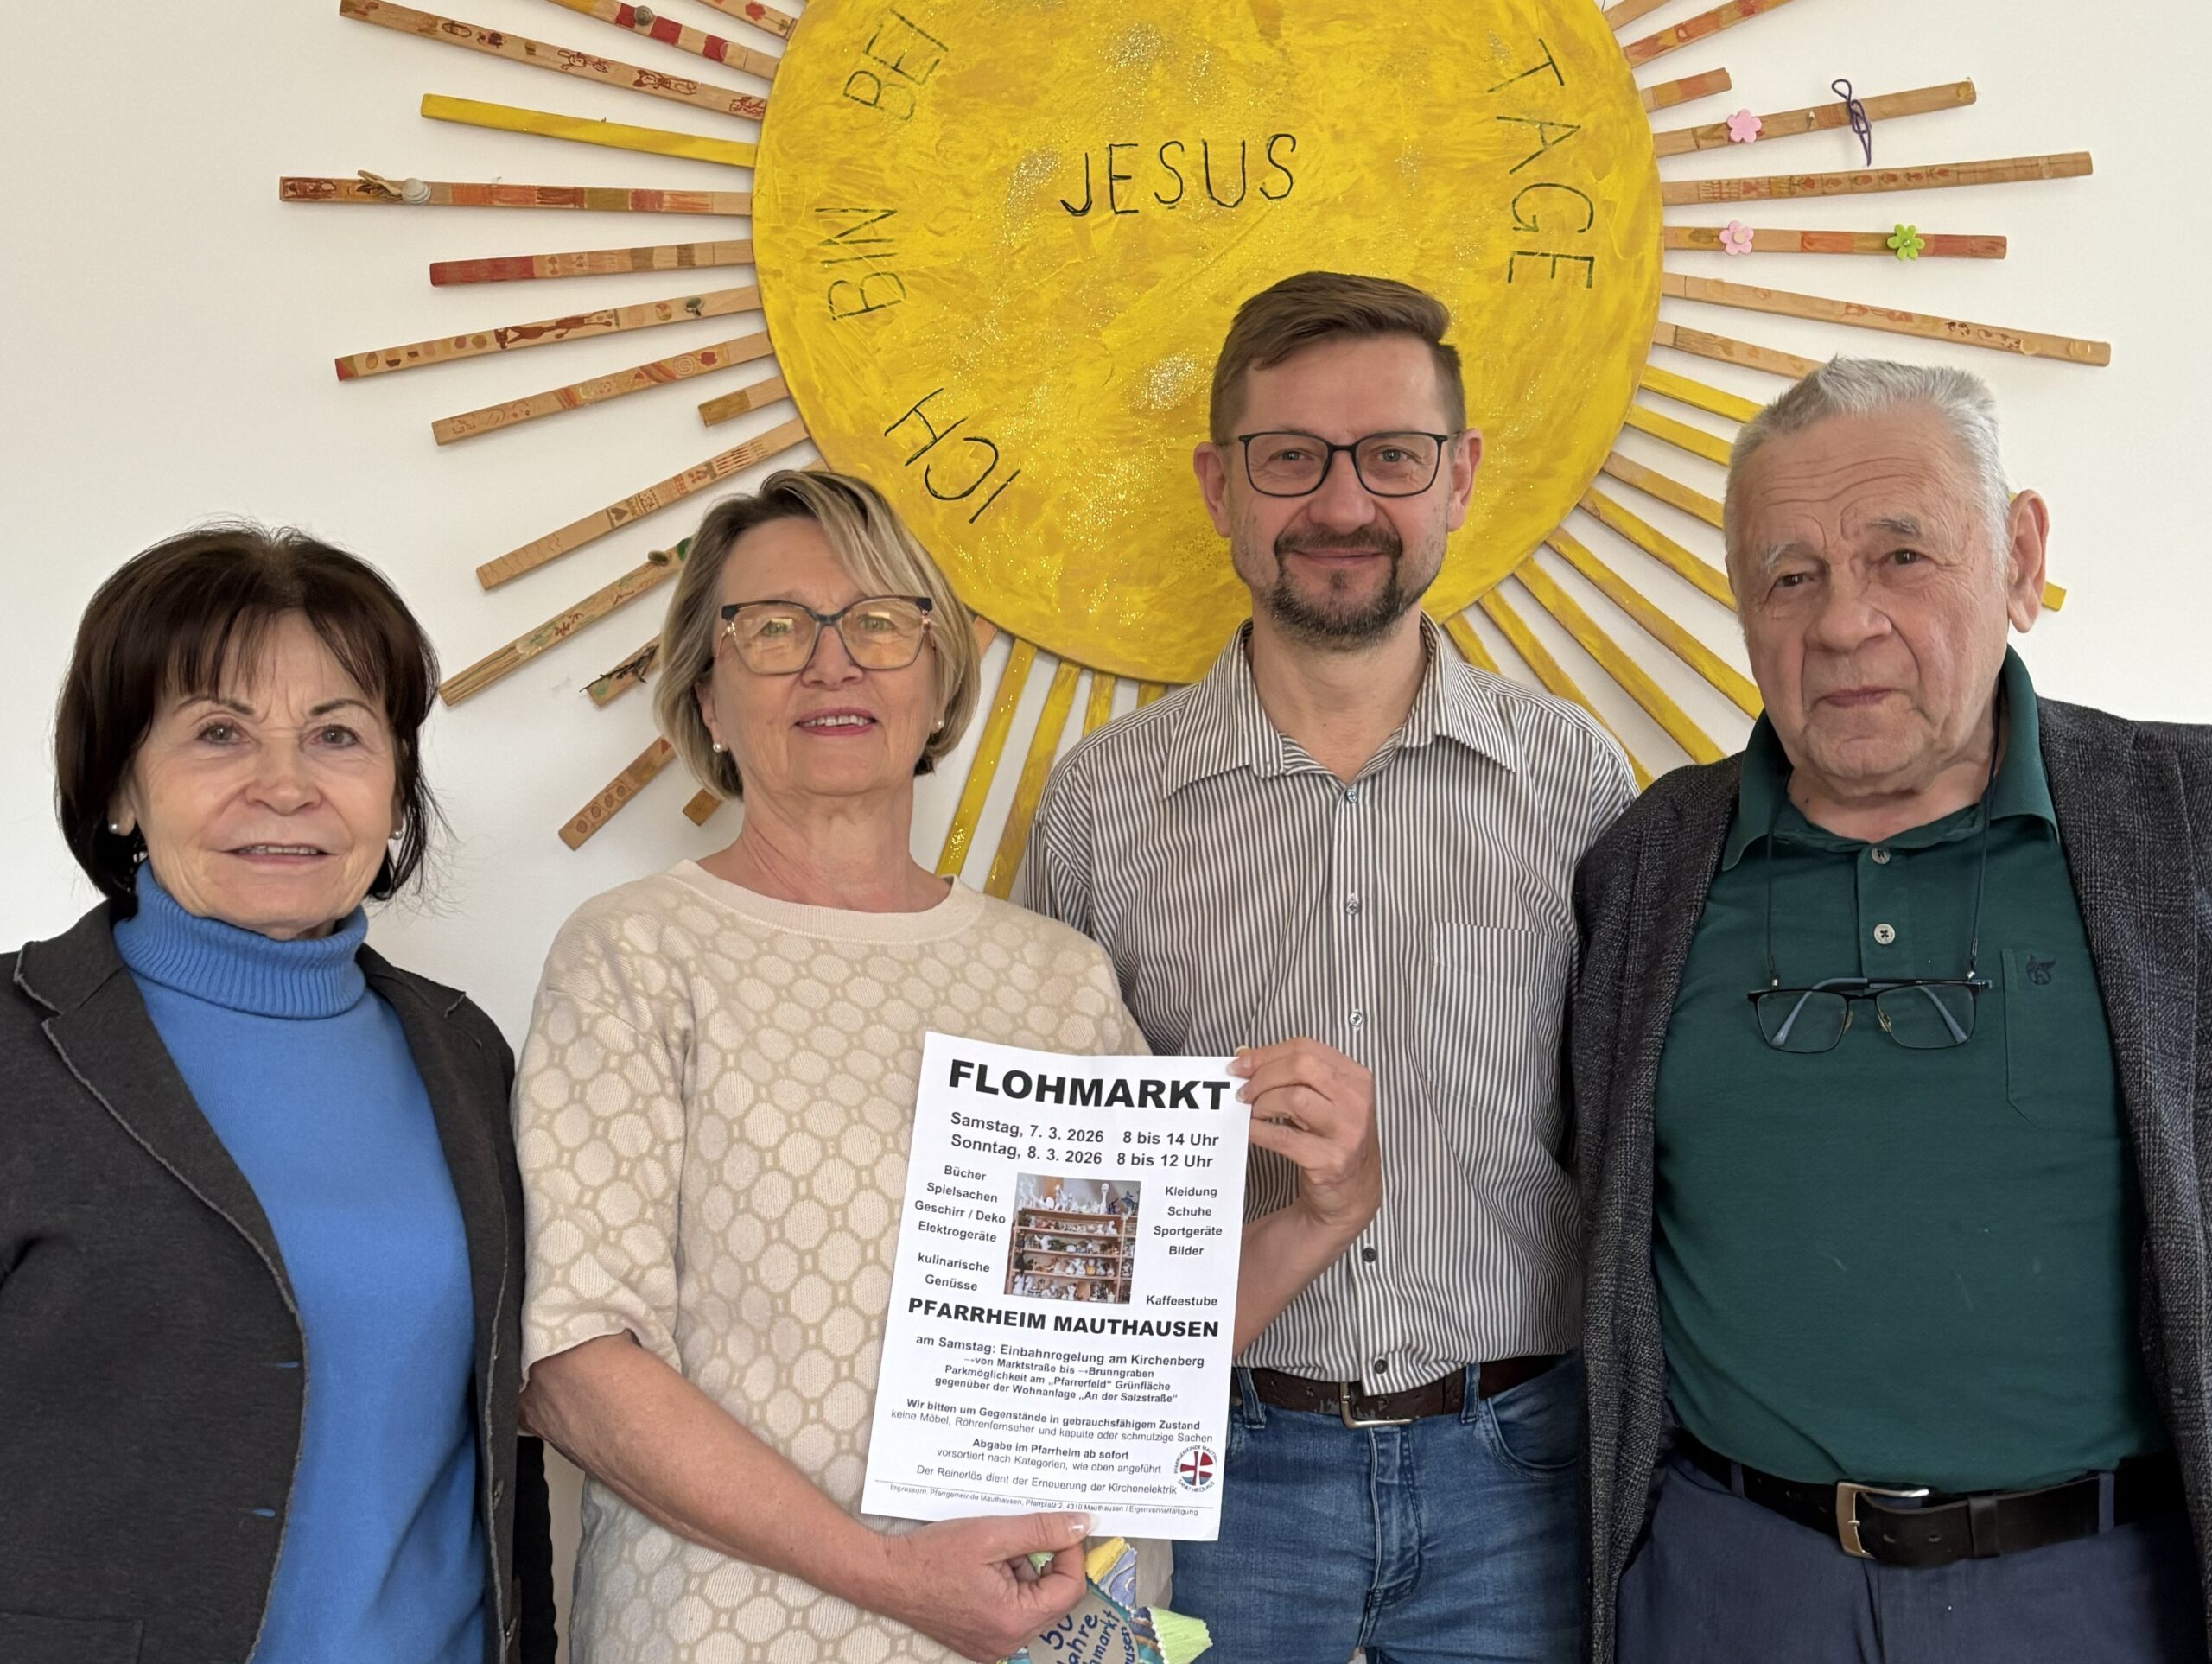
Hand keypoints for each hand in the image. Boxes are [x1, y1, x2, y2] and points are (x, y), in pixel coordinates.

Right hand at [868, 1512, 1089, 1661]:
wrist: (886, 1576)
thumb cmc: (931, 1556)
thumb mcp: (991, 1533)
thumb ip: (1042, 1530)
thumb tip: (1082, 1526)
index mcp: (1014, 1619)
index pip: (1070, 1588)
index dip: (1071, 1553)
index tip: (1060, 1527)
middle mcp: (1008, 1641)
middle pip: (1055, 1598)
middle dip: (1046, 1563)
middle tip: (1021, 1537)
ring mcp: (994, 1645)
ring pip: (1035, 1603)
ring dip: (1026, 1573)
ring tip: (994, 1553)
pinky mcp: (982, 1640)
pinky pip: (1014, 1612)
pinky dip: (1010, 1585)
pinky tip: (986, 1567)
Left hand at [1231, 1038, 1380, 1242]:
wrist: (1354, 1192)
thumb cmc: (1334, 1139)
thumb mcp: (1322, 1100)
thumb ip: (1289, 1075)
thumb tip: (1245, 1056)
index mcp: (1354, 1078)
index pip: (1305, 1048)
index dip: (1266, 1053)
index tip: (1241, 1064)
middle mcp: (1355, 1101)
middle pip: (1300, 1066)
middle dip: (1262, 1075)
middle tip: (1243, 1091)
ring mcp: (1347, 1131)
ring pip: (1293, 1098)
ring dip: (1262, 1103)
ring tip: (1253, 1112)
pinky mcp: (1331, 1160)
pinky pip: (1283, 1137)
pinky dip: (1259, 1130)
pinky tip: (1250, 1129)